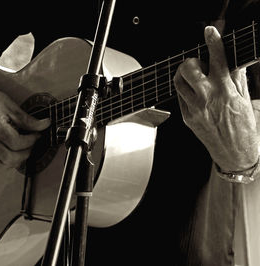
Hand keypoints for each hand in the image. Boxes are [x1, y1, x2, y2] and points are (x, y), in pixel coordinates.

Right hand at [0, 82, 49, 168]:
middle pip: (7, 157)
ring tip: (22, 152)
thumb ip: (27, 119)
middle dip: (24, 154)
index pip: (15, 142)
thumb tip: (44, 125)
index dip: (30, 141)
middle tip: (31, 146)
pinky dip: (2, 163)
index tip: (36, 136)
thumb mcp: (10, 105)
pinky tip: (9, 155)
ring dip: (14, 162)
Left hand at [173, 26, 258, 171]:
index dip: (213, 42)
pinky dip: (184, 89)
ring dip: (184, 74)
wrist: (234, 153)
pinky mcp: (186, 117)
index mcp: (225, 91)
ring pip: (177, 81)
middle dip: (192, 61)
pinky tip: (194, 92)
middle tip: (200, 65)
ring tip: (195, 77)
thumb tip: (233, 62)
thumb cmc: (243, 128)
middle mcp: (206, 98)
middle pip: (188, 68)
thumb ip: (237, 78)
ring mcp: (193, 108)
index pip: (217, 60)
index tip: (210, 31)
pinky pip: (179, 96)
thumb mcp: (245, 99)